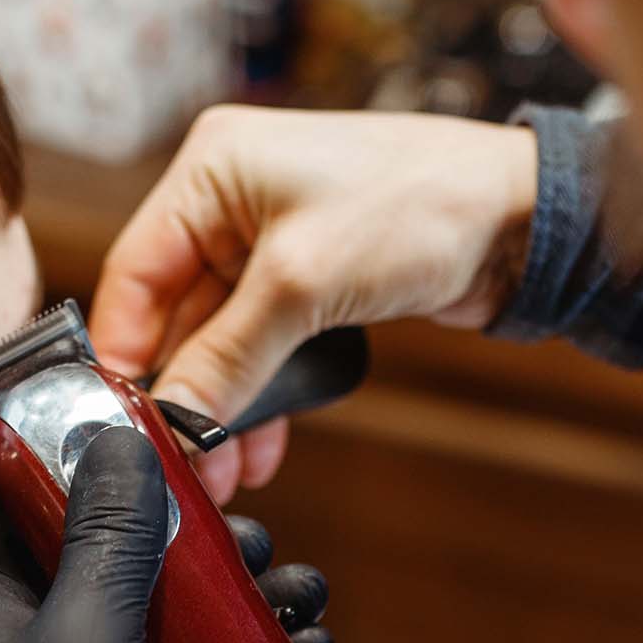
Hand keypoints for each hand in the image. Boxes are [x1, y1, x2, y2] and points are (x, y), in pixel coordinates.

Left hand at [0, 428, 334, 642]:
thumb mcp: (86, 636)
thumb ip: (107, 537)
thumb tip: (114, 439)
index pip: (20, 516)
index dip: (82, 478)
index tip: (153, 458)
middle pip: (122, 566)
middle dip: (202, 550)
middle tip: (255, 546)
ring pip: (175, 629)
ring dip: (245, 609)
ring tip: (303, 600)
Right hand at [91, 106, 539, 501]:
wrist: (522, 217)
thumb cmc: (420, 204)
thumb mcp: (304, 285)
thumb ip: (228, 357)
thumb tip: (174, 419)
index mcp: (212, 170)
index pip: (135, 272)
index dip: (123, 352)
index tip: (120, 421)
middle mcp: (233, 201)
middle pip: (177, 314)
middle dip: (183, 394)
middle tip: (178, 464)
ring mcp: (275, 242)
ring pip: (223, 339)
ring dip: (223, 406)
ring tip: (220, 472)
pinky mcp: (315, 279)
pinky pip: (268, 345)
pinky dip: (264, 393)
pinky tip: (260, 446)